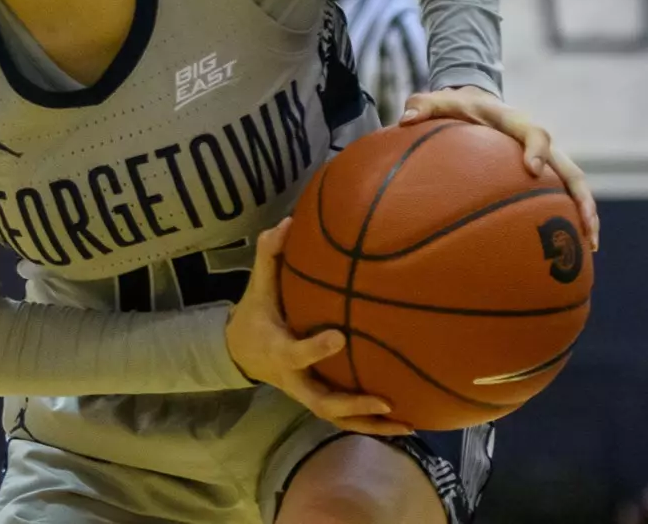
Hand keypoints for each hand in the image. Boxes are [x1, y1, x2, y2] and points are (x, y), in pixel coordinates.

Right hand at [226, 218, 412, 435]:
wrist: (240, 352)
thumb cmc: (256, 315)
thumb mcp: (257, 287)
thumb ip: (269, 256)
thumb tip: (286, 222)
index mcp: (279, 351)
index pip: (296, 353)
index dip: (316, 349)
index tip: (341, 337)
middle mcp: (294, 380)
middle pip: (320, 402)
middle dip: (352, 404)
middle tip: (384, 400)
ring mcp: (306, 393)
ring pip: (336, 418)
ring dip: (370, 424)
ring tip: (407, 424)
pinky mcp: (318, 400)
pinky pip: (345, 419)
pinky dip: (372, 425)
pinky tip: (407, 424)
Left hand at [401, 85, 598, 250]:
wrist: (476, 102)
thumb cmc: (456, 105)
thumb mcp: (437, 101)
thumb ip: (422, 106)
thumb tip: (405, 118)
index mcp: (515, 122)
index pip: (535, 132)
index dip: (537, 149)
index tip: (533, 170)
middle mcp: (538, 142)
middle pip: (570, 169)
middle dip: (580, 197)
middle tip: (584, 226)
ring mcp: (544, 160)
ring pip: (573, 187)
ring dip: (585, 215)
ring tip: (589, 248)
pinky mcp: (542, 175)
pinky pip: (560, 197)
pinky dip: (569, 219)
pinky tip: (570, 248)